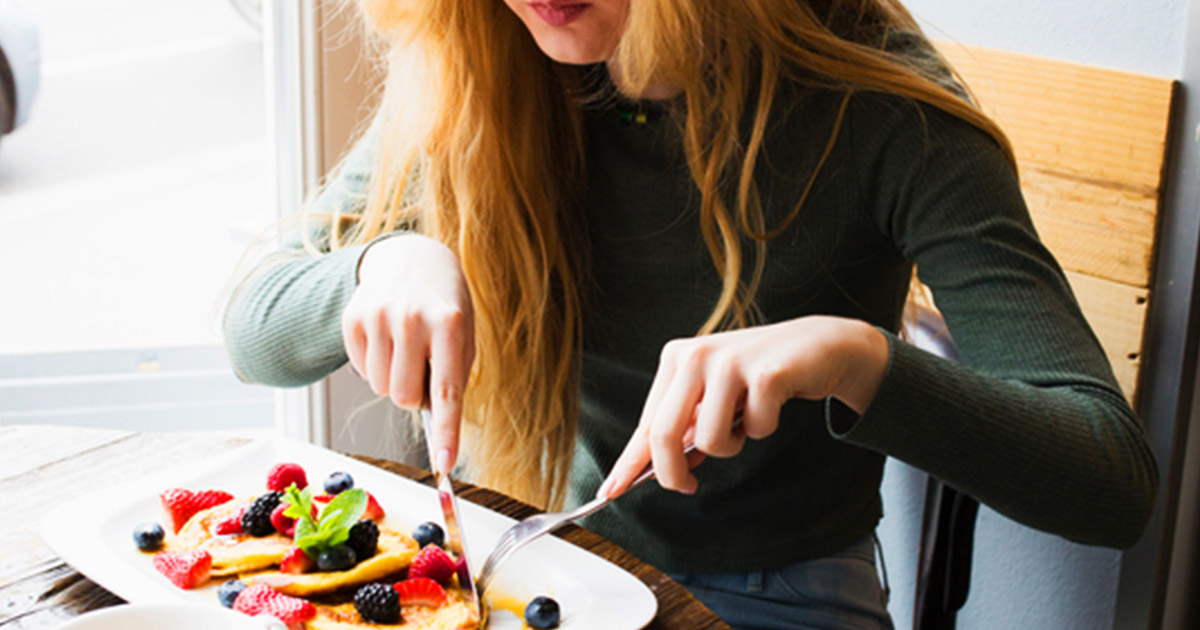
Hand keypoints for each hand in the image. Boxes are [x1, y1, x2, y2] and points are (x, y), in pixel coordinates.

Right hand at [342, 234, 474, 472]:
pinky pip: (361, 372)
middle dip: (413, 396)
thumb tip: (437, 422)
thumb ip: (454, 373)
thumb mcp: (464, 331)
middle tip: (423, 370)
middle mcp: (412, 318)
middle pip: (404, 396)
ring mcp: (378, 316)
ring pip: (380, 388)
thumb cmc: (444, 304)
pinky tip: (387, 340)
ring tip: (406, 350)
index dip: (445, 432)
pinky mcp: (352, 317)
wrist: (411, 257)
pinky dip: (374, 367)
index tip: (444, 464)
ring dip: (394, 381)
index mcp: (449, 323)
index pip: (447, 390)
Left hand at [598, 316, 887, 497]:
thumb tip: (661, 470)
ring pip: (711, 441)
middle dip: (673, 473)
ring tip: (745, 419)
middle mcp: (696, 355)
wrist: (817, 346)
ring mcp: (729, 362)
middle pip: (664, 434)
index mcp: (676, 359)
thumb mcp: (713, 396)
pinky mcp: (765, 374)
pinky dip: (764, 428)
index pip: (647, 422)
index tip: (610, 492)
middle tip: (688, 486)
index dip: (629, 462)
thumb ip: (687, 427)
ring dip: (733, 444)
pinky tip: (773, 404)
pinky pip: (754, 431)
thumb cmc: (758, 376)